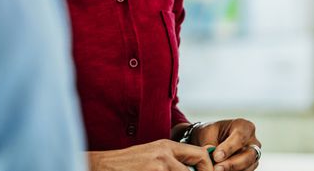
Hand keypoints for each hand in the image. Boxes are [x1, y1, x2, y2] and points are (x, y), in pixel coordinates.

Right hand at [88, 140, 214, 170]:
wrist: (104, 166)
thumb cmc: (128, 164)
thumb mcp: (153, 155)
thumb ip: (173, 159)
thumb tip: (196, 167)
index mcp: (167, 146)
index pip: (201, 155)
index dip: (209, 169)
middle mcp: (164, 154)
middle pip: (196, 169)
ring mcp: (157, 167)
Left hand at [190, 118, 260, 170]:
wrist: (212, 140)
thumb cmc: (212, 133)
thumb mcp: (208, 133)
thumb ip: (210, 143)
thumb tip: (211, 154)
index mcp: (244, 126)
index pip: (240, 137)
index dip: (229, 148)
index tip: (216, 156)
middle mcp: (252, 141)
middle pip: (248, 154)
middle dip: (232, 163)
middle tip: (217, 168)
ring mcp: (253, 154)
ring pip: (248, 166)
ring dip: (232, 169)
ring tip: (217, 170)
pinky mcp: (250, 166)